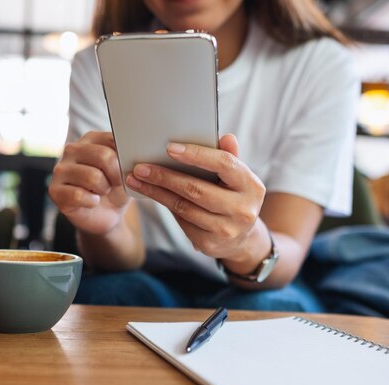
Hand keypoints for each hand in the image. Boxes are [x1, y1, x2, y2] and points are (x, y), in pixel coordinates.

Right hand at [49, 131, 131, 235]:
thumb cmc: (116, 189)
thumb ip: (128, 157)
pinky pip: (78, 195)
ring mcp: (61, 169)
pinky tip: (91, 202)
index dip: (125, 159)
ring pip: (93, 177)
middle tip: (114, 185)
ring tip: (101, 192)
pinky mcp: (55, 190)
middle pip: (104, 156)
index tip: (126, 170)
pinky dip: (91, 202)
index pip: (113, 139)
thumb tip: (131, 151)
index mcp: (91, 139)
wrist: (107, 215)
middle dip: (117, 176)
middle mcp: (72, 150)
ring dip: (104, 190)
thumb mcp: (128, 171)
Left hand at [125, 134, 265, 262]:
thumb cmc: (234, 198)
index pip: (223, 164)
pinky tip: (151, 194)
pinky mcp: (208, 243)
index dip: (196, 155)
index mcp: (252, 186)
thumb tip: (226, 137)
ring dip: (156, 192)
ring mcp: (225, 229)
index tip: (170, 148)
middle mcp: (242, 210)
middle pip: (196, 189)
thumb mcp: (238, 178)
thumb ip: (229, 158)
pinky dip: (164, 205)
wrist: (241, 238)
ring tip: (137, 179)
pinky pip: (180, 220)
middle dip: (165, 176)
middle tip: (141, 167)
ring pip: (183, 207)